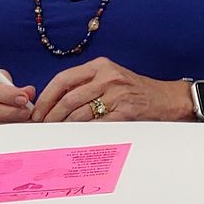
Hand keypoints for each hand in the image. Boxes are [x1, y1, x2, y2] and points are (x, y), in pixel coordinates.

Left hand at [31, 57, 189, 122]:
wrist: (165, 98)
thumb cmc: (134, 90)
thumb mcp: (110, 78)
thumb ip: (85, 84)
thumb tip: (52, 102)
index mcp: (100, 66)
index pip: (64, 79)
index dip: (46, 97)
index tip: (37, 112)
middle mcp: (108, 77)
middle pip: (69, 98)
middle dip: (51, 116)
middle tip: (42, 128)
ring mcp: (118, 93)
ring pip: (80, 114)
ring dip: (64, 127)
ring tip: (55, 134)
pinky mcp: (126, 111)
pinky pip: (97, 125)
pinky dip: (83, 133)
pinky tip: (75, 138)